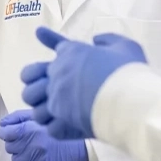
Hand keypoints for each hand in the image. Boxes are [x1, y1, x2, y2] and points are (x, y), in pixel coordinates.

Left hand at [0, 109, 87, 160]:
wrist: (80, 144)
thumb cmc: (58, 126)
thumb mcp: (39, 115)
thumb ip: (18, 118)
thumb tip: (2, 124)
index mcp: (26, 129)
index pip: (4, 133)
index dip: (7, 133)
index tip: (13, 134)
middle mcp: (28, 144)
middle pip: (9, 147)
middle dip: (17, 144)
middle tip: (29, 142)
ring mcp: (33, 159)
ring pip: (16, 160)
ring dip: (23, 156)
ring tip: (36, 151)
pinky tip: (40, 160)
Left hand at [21, 27, 146, 139]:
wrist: (129, 100)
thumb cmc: (128, 72)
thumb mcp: (126, 47)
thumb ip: (109, 40)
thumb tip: (96, 41)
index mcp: (72, 52)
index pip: (55, 45)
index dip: (47, 38)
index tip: (39, 32)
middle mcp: (58, 71)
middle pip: (30, 76)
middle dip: (37, 82)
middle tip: (47, 91)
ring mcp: (55, 94)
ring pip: (34, 103)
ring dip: (43, 108)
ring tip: (53, 114)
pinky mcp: (59, 116)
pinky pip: (49, 125)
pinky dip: (57, 127)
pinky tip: (64, 128)